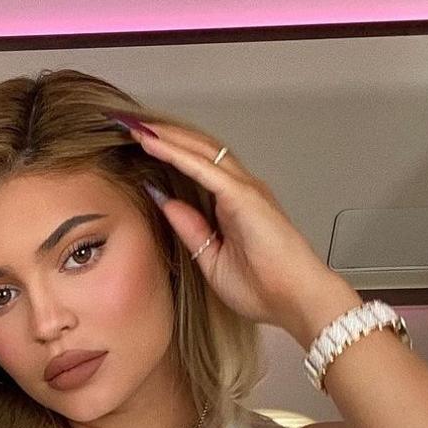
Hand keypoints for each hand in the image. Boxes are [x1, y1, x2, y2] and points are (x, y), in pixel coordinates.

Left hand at [125, 120, 361, 347]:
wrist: (296, 303)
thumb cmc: (264, 288)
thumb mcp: (211, 259)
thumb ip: (190, 229)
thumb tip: (165, 202)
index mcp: (233, 204)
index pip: (197, 167)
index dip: (168, 152)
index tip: (138, 144)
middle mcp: (240, 190)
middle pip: (197, 151)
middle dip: (164, 135)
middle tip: (131, 124)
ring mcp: (245, 191)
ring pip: (200, 151)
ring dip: (167, 137)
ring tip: (136, 125)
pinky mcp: (245, 197)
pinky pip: (205, 169)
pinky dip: (177, 154)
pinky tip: (154, 144)